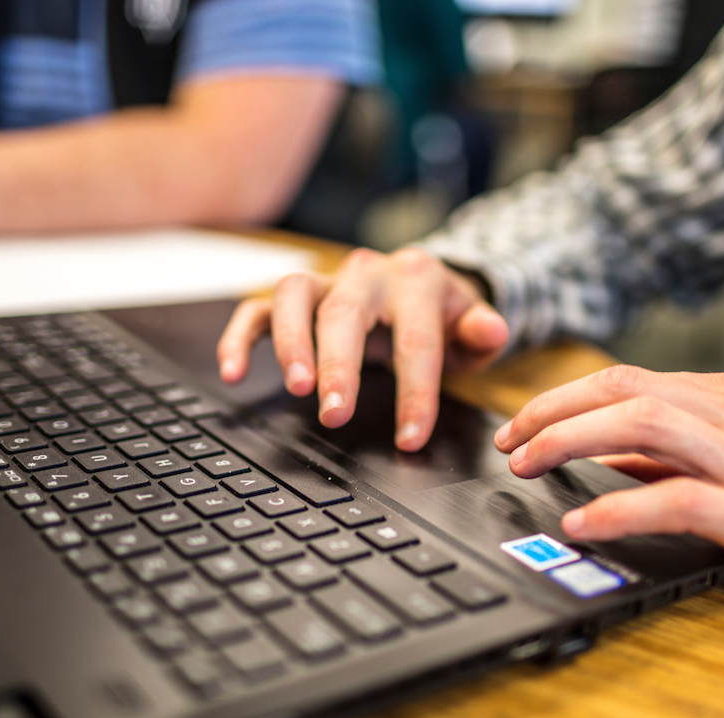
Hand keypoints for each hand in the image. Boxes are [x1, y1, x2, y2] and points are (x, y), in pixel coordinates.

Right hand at [217, 247, 509, 449]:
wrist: (422, 282)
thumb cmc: (444, 315)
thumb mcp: (473, 324)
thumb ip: (483, 331)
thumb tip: (491, 330)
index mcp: (417, 279)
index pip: (416, 339)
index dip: (415, 392)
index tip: (410, 437)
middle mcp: (367, 273)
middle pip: (346, 313)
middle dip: (339, 365)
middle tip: (336, 413)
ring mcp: (327, 282)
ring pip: (295, 295)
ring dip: (290, 341)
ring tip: (295, 387)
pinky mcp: (295, 296)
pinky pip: (258, 307)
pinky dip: (240, 336)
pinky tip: (232, 371)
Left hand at [495, 365, 723, 666]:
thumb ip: (681, 455)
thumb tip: (604, 452)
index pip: (634, 379)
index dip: (566, 399)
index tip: (523, 424)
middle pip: (629, 390)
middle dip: (554, 411)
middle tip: (510, 443)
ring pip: (648, 425)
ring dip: (572, 442)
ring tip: (528, 468)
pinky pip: (680, 500)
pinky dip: (621, 508)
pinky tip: (582, 524)